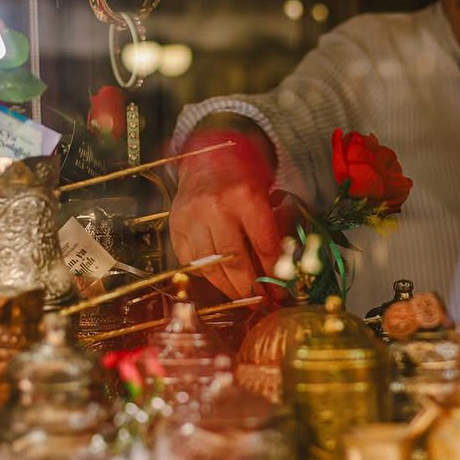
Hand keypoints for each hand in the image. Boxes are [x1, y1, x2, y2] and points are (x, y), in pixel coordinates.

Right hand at [169, 125, 290, 298]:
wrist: (206, 157)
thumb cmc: (242, 176)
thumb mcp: (267, 193)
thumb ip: (274, 226)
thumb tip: (283, 268)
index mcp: (244, 195)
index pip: (263, 244)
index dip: (274, 272)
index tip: (282, 289)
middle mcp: (214, 207)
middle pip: (235, 262)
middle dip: (251, 289)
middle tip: (263, 302)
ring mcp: (191, 218)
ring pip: (210, 267)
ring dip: (229, 289)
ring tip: (243, 298)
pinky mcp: (176, 227)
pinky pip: (191, 262)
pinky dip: (207, 276)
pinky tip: (221, 281)